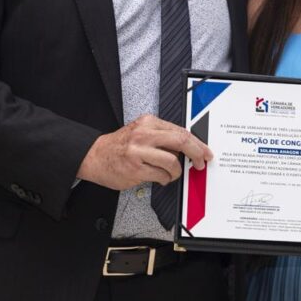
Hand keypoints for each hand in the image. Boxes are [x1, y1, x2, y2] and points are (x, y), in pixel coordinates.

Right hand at [76, 114, 212, 190]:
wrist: (95, 156)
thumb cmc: (120, 145)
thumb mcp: (141, 131)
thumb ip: (162, 135)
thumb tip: (188, 146)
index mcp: (148, 122)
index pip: (180, 130)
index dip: (197, 142)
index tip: (205, 151)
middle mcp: (143, 134)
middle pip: (181, 141)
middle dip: (196, 153)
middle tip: (201, 162)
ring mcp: (139, 152)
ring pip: (172, 162)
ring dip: (175, 171)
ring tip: (170, 173)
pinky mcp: (135, 169)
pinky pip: (161, 176)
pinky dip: (164, 179)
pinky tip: (159, 177)